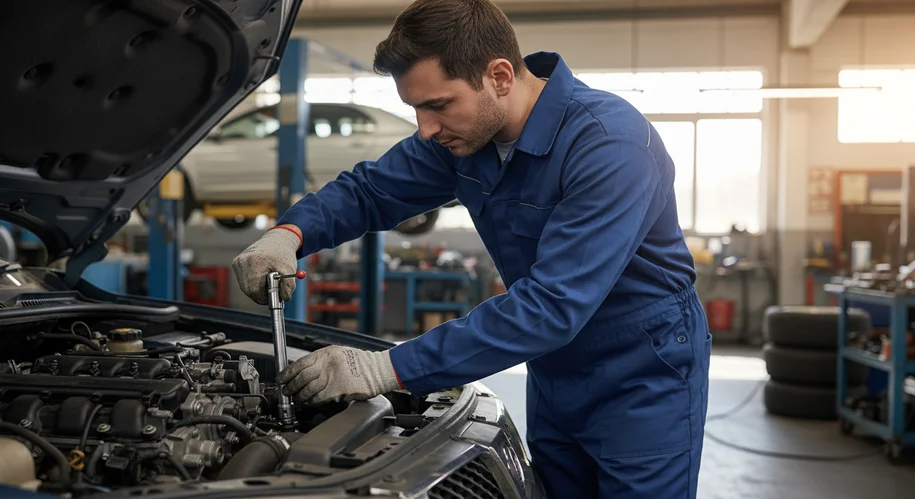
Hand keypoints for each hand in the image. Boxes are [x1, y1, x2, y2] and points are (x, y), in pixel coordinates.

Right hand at [231, 226, 301, 304]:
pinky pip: (243, 281)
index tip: (274, 297)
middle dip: (261, 294)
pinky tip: (261, 276)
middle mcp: (242, 261)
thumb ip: (288, 285)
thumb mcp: (289, 270)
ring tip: (268, 281)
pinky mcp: (236, 263)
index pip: (254, 290)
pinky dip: (252, 283)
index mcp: (254, 261)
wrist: (276, 240)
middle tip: (273, 292)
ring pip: (245, 287)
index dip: (264, 297)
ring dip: (256, 289)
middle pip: (248, 290)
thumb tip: (285, 298)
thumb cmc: (282, 255)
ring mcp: (237, 262)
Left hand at [277, 346, 401, 404]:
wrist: (377, 371)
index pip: (300, 363)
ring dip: (299, 396)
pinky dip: (311, 402)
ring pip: (308, 390)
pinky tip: (308, 402)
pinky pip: (318, 399)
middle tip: (286, 391)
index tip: (281, 378)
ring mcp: (332, 378)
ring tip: (296, 399)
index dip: (287, 372)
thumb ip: (321, 360)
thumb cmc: (360, 362)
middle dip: (291, 386)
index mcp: (327, 353)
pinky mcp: (337, 392)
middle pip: (302, 377)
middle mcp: (328, 365)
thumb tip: (302, 370)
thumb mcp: (339, 353)